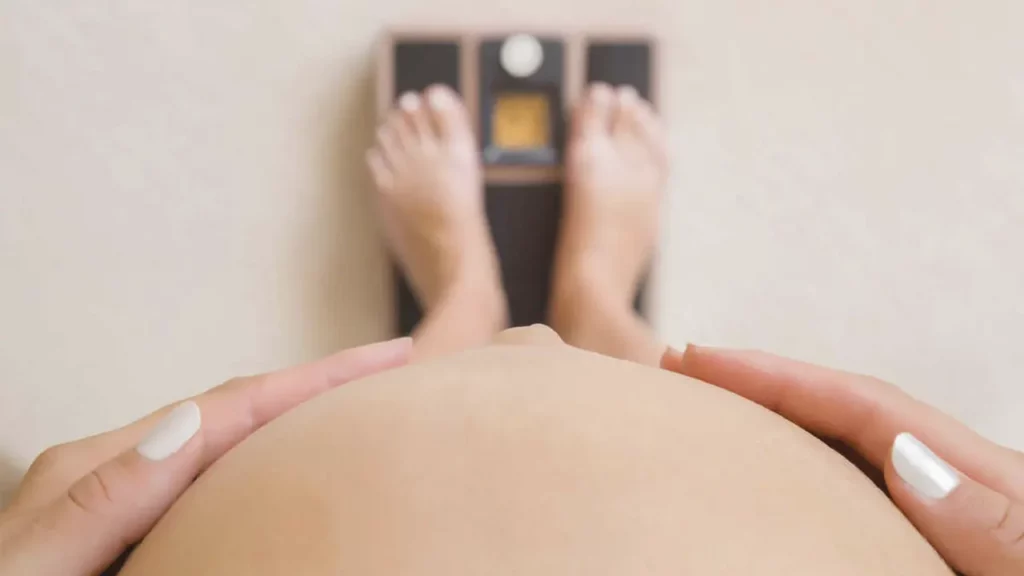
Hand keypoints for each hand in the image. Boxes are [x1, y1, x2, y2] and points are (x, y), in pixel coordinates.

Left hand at [0, 337, 411, 575]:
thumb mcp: (36, 563)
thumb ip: (103, 499)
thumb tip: (190, 423)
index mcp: (100, 466)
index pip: (230, 406)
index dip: (315, 377)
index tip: (389, 356)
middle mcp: (120, 466)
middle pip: (239, 409)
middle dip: (318, 384)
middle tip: (393, 370)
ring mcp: (126, 492)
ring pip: (232, 440)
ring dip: (296, 415)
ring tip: (358, 407)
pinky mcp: (133, 521)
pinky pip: (216, 476)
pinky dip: (264, 458)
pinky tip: (288, 468)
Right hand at [662, 345, 1023, 575]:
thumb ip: (1002, 523)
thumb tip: (911, 460)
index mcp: (986, 484)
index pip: (868, 411)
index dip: (778, 377)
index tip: (700, 360)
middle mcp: (962, 495)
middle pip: (847, 422)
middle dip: (762, 391)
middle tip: (681, 376)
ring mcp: (948, 525)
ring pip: (848, 466)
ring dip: (777, 436)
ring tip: (711, 426)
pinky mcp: (934, 556)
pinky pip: (857, 512)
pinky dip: (807, 493)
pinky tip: (776, 504)